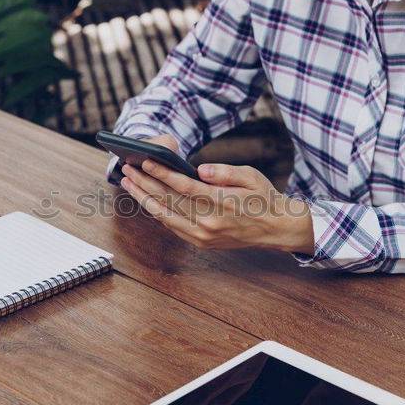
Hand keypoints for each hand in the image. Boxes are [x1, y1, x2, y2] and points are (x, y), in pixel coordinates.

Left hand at [120, 136, 313, 253]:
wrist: (276, 229)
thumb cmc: (263, 197)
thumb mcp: (251, 176)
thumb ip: (224, 172)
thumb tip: (199, 170)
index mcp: (223, 203)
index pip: (185, 186)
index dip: (162, 173)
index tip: (146, 161)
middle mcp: (210, 222)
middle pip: (169, 201)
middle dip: (145, 183)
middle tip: (127, 169)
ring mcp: (204, 236)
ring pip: (165, 216)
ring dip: (144, 199)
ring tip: (128, 183)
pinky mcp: (202, 243)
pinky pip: (173, 227)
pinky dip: (157, 212)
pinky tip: (146, 199)